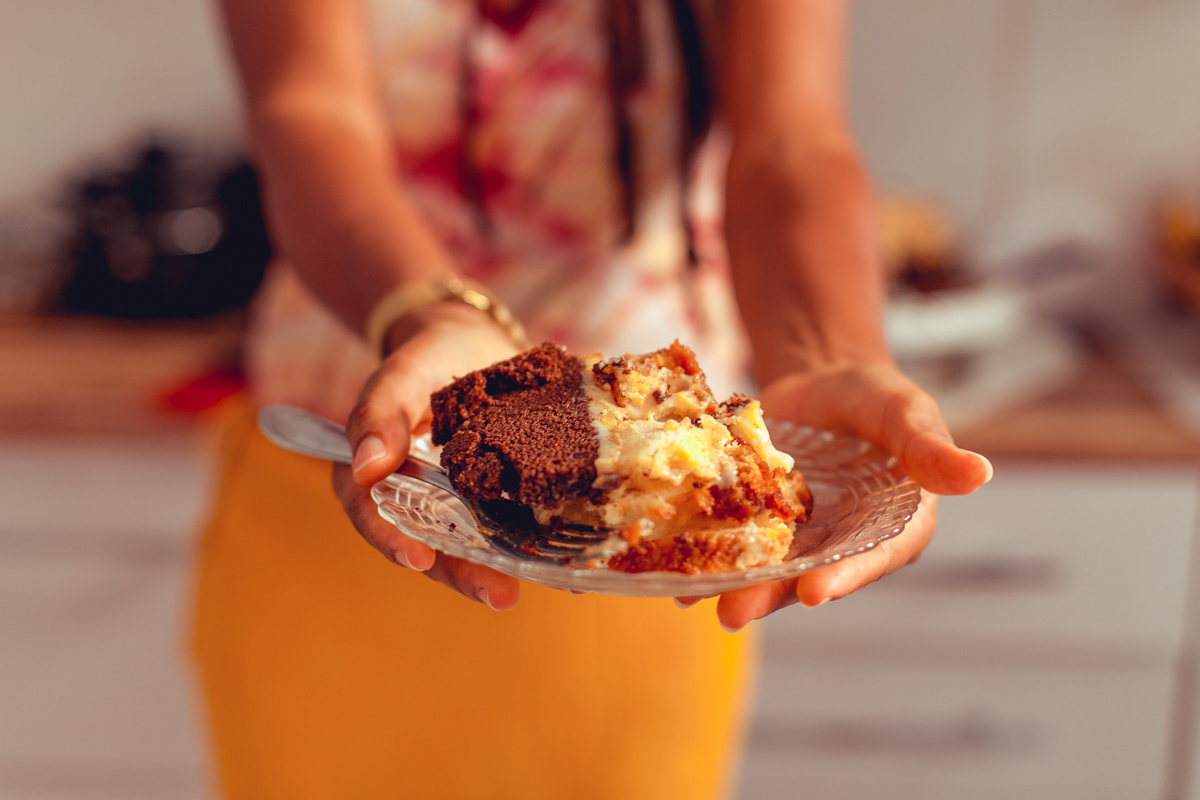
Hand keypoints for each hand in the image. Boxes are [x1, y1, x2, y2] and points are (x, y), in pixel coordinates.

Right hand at [332, 301, 522, 609]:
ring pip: (470, 548)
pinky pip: (510, 531)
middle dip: (462, 575)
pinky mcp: (495, 502)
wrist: (473, 343)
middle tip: (498, 595)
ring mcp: (456, 505)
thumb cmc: (428, 357)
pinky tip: (570, 571)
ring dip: (500, 572)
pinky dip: (536, 552)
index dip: (391, 538)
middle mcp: (413, 499)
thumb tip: (365, 468)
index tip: (419, 558)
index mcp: (375, 473)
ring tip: (535, 590)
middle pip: (428, 546)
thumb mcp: (403, 371)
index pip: (373, 513)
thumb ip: (380, 411)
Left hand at [676, 361, 991, 629]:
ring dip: (734, 586)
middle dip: (773, 595)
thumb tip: (982, 474)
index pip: (874, 558)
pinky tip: (672, 574)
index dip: (845, 576)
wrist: (822, 380)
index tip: (815, 592)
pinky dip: (708, 557)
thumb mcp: (906, 412)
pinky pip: (738, 544)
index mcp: (895, 527)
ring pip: (769, 569)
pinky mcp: (763, 523)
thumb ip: (930, 448)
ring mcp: (801, 538)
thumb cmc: (876, 397)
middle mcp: (847, 544)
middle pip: (811, 575)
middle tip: (736, 613)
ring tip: (696, 601)